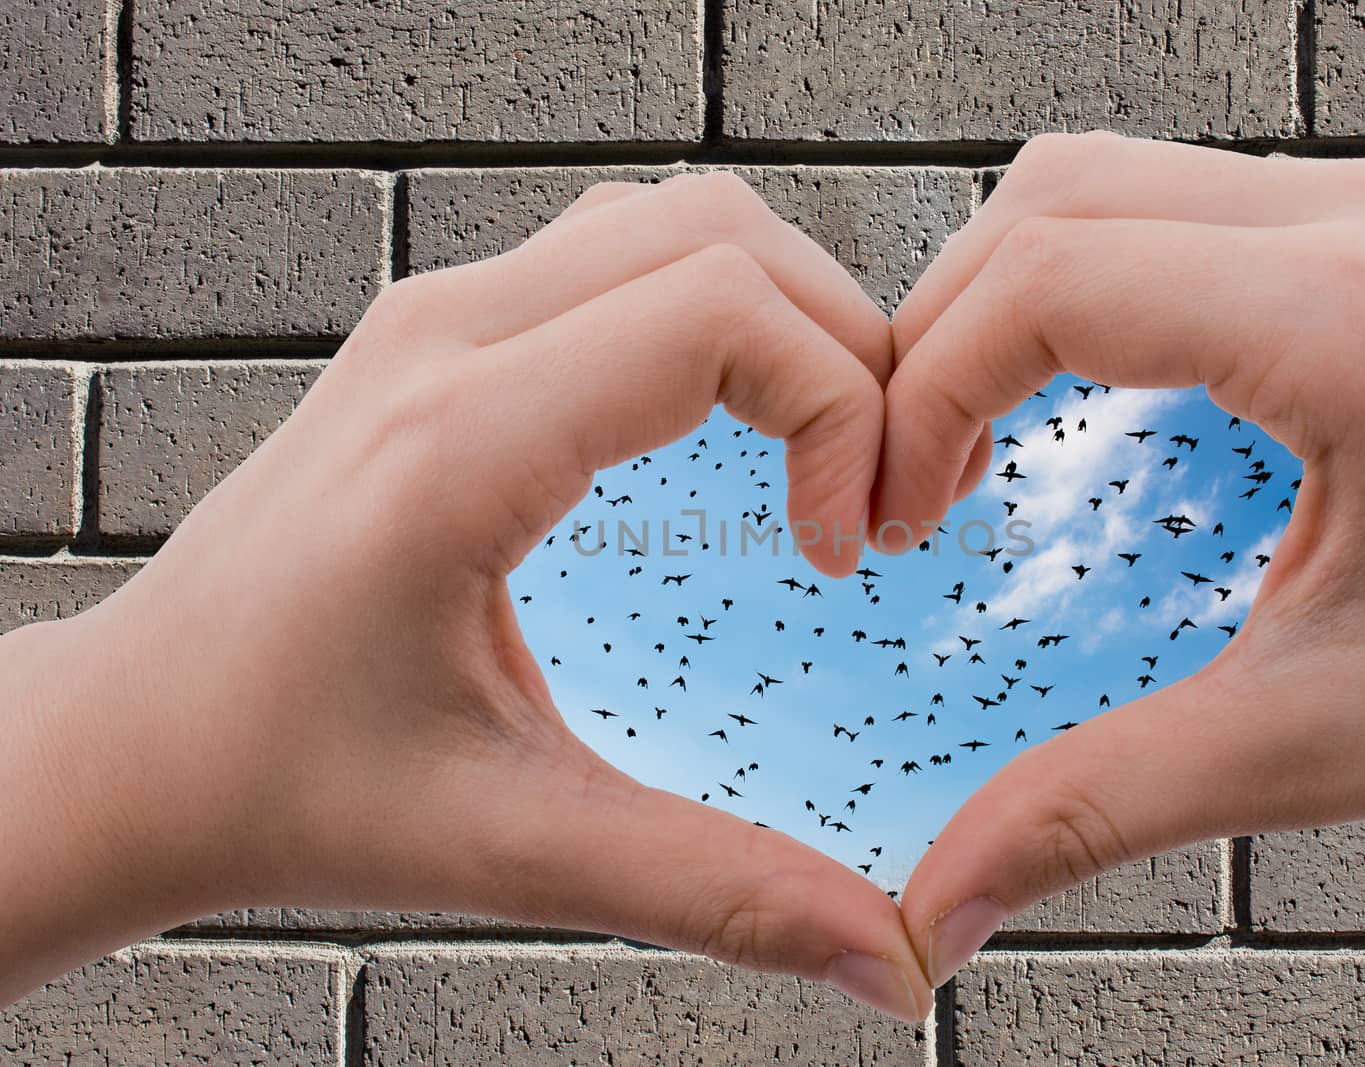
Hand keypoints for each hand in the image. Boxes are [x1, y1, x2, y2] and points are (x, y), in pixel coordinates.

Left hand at [0, 172, 933, 1020]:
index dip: (840, 410)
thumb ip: (712, 891)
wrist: (135, 742)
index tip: (847, 546)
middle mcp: (442, 341)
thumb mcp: (507, 844)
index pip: (720, 312)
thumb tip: (883, 952)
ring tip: (820, 448)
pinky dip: (715, 311)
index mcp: (457, 445)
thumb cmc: (275, 781)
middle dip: (844, 350)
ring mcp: (435, 321)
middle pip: (724, 237)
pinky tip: (726, 424)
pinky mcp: (440, 337)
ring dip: (785, 316)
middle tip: (865, 495)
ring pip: (676, 222)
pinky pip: (619, 255)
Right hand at [874, 130, 1364, 986]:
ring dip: (1000, 306)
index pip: (1049, 282)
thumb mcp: (1316, 744)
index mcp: (1344, 321)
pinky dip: (1071, 297)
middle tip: (910, 484)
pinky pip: (1159, 217)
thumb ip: (1100, 806)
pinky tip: (1067, 403)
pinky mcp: (1358, 255)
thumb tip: (945, 894)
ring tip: (970, 442)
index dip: (925, 393)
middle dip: (941, 341)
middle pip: (1051, 207)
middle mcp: (1354, 232)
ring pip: (1096, 189)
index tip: (892, 512)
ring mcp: (1362, 225)